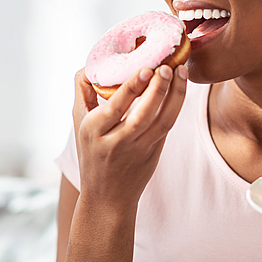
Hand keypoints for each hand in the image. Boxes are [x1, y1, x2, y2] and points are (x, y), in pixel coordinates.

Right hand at [72, 64, 186, 208]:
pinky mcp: (154, 153)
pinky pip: (167, 127)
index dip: (132, 87)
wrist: (107, 197)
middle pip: (142, 114)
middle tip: (167, 65)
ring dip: (174, 95)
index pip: (115, 106)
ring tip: (181, 71)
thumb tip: (90, 65)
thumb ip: (83, 93)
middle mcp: (116, 142)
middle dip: (157, 88)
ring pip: (161, 121)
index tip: (146, 68)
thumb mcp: (79, 124)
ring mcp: (138, 149)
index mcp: (94, 131)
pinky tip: (180, 87)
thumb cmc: (92, 152)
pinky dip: (175, 105)